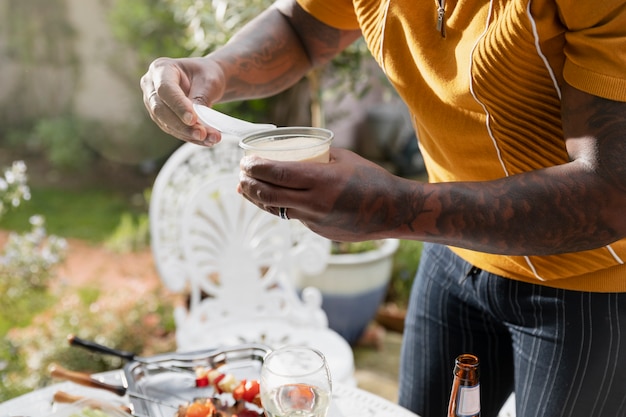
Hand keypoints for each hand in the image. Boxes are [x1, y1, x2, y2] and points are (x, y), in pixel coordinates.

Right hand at [140, 56, 225, 145]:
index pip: (165, 89)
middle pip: (161, 109)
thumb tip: (196, 123)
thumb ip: (200, 99)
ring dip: (188, 134)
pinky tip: (205, 140)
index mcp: (161, 68)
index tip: (193, 119)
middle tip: (203, 134)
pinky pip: (172, 130)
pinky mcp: (160, 117)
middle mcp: (151, 85)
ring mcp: (153, 102)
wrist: (205, 79)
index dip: (178, 105)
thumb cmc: (206, 74)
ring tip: (211, 138)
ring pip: (165, 123)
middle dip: (182, 125)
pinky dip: (189, 136)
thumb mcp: (208, 82)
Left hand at [238, 148, 410, 240]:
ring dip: (256, 198)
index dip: (254, 167)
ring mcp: (314, 220)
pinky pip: (291, 216)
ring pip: (274, 209)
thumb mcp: (343, 158)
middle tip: (240, 173)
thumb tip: (293, 149)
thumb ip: (316, 155)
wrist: (392, 211)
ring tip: (245, 188)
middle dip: (248, 183)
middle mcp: (313, 202)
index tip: (244, 160)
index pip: (275, 173)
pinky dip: (276, 206)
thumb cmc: (371, 179)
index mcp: (320, 180)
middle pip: (267, 194)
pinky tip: (271, 199)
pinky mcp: (317, 231)